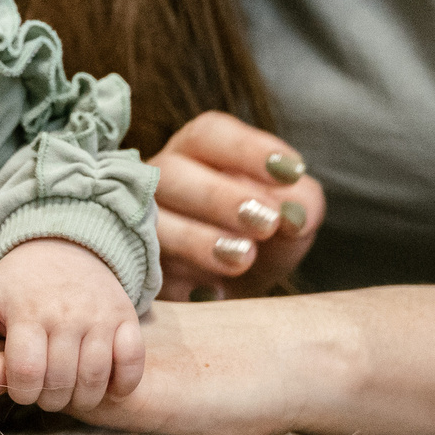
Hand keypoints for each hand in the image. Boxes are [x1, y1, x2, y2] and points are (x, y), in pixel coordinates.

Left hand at [0, 238, 142, 412]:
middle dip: (48, 398)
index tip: (21, 387)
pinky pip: (132, 364)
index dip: (20, 391)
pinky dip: (122, 384)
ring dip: (81, 398)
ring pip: (95, 380)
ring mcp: (100, 317)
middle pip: (60, 382)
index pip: (26, 373)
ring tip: (69, 390)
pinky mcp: (126, 318)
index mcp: (28, 311)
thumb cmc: (20, 282)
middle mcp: (67, 314)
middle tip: (44, 389)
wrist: (64, 245)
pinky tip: (106, 385)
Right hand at [151, 113, 324, 299]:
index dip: (247, 149)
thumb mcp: (290, 224)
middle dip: (221, 196)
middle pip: (174, 172)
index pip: (210, 134)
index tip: (291, 172)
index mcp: (197, 155)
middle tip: (268, 222)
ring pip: (151, 219)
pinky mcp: (132, 268)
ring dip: (198, 238)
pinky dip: (180, 278)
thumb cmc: (260, 246)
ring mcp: (136, 223)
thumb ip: (302, 206)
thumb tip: (297, 213)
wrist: (233, 299)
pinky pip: (140, 266)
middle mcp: (159, 180)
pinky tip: (216, 292)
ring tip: (244, 258)